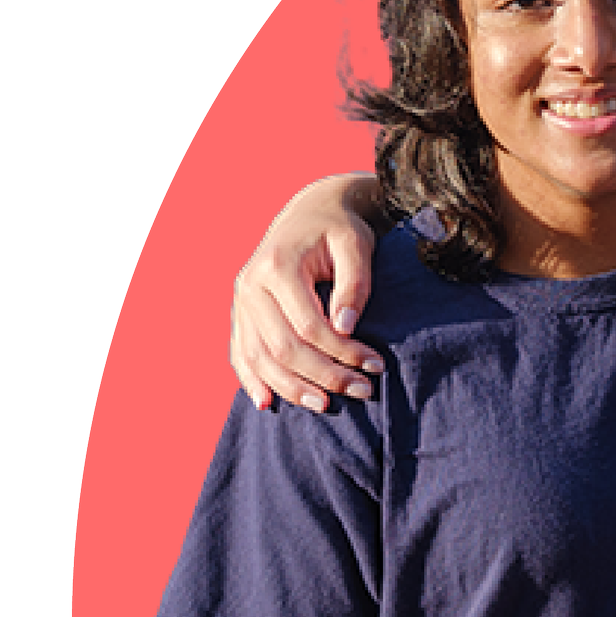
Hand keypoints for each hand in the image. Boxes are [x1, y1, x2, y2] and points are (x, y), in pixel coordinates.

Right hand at [230, 176, 385, 410]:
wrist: (311, 210)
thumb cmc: (340, 228)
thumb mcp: (356, 246)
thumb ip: (353, 286)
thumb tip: (345, 329)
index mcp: (276, 267)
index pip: (309, 326)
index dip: (343, 352)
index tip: (376, 367)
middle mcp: (250, 285)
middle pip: (282, 347)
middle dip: (324, 375)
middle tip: (363, 392)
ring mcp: (240, 300)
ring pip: (259, 356)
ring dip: (291, 387)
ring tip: (326, 406)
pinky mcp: (240, 311)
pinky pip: (241, 352)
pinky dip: (252, 379)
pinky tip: (267, 403)